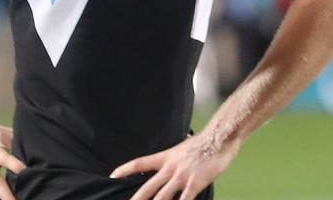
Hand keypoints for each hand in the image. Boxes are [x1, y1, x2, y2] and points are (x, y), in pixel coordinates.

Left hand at [111, 133, 240, 199]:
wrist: (219, 138)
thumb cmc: (204, 143)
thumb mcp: (182, 147)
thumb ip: (174, 157)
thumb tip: (170, 161)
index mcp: (166, 157)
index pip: (140, 163)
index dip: (125, 169)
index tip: (113, 175)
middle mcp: (170, 168)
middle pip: (148, 188)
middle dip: (136, 199)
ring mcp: (182, 176)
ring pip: (162, 197)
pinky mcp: (195, 183)